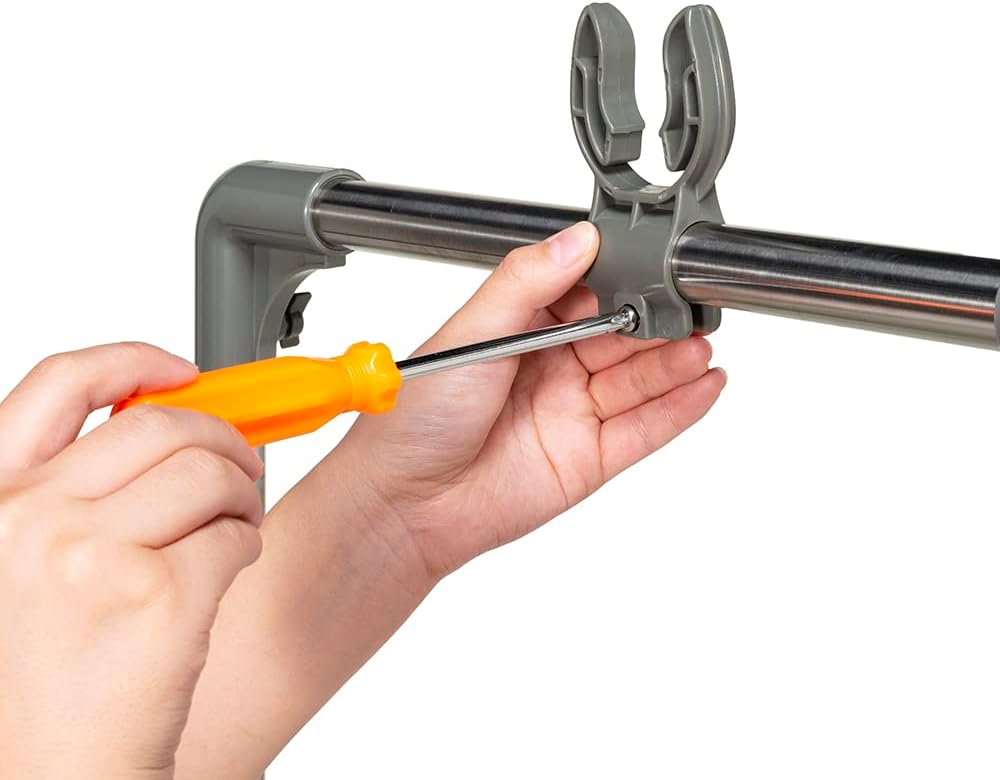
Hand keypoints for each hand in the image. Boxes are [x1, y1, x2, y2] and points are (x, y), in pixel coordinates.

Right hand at [0, 343, 263, 778]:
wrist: (50, 772)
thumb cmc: (39, 674)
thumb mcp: (20, 562)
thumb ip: (68, 489)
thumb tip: (154, 423)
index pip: (61, 383)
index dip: (133, 361)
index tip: (181, 370)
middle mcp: (29, 517)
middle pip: (163, 426)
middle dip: (221, 439)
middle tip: (239, 466)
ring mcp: (91, 556)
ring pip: (210, 474)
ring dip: (241, 494)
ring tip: (233, 525)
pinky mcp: (157, 597)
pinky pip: (233, 535)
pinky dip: (244, 546)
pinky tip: (223, 575)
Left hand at [335, 222, 725, 577]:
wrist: (403, 503)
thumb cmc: (416, 417)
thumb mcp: (472, 331)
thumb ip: (527, 282)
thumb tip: (578, 238)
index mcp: (523, 327)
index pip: (589, 293)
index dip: (623, 280)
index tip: (655, 264)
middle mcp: (553, 367)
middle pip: (623, 336)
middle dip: (658, 321)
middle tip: (689, 306)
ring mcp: (574, 413)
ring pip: (639, 380)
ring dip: (676, 361)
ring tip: (702, 342)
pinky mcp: (589, 457)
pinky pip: (644, 429)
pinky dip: (679, 408)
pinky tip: (706, 384)